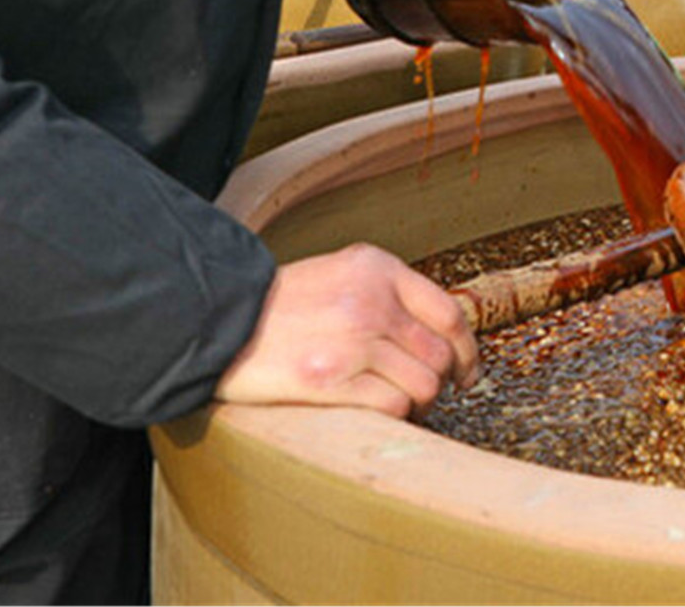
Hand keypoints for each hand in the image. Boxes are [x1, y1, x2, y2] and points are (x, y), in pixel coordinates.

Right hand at [214, 244, 477, 416]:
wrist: (217, 320)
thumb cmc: (280, 306)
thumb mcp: (339, 276)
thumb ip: (387, 295)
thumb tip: (439, 338)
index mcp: (376, 267)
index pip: (449, 312)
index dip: (467, 349)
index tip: (466, 371)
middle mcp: (371, 300)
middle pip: (441, 354)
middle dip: (440, 382)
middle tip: (423, 395)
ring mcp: (353, 341)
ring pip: (424, 385)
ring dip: (418, 404)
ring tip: (396, 405)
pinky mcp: (331, 381)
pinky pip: (393, 407)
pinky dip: (393, 416)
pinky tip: (375, 413)